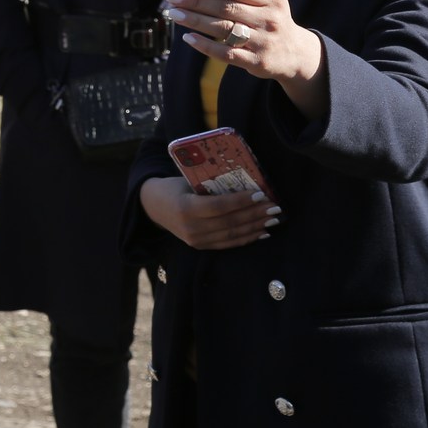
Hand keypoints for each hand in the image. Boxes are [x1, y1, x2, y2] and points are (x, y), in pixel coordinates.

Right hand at [139, 176, 280, 250]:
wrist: (153, 206)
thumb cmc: (173, 187)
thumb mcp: (187, 182)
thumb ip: (210, 185)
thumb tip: (244, 181)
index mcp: (185, 208)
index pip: (219, 207)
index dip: (241, 201)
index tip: (260, 194)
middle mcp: (190, 228)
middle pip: (229, 222)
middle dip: (255, 214)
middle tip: (274, 206)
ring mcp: (196, 240)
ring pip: (232, 235)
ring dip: (255, 227)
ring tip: (272, 219)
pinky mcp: (201, 246)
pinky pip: (228, 244)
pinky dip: (247, 238)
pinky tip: (262, 232)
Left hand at [164, 0, 325, 116]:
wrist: (296, 54)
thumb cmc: (273, 17)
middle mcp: (269, 19)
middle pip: (226, 8)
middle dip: (196, 2)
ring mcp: (263, 42)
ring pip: (224, 29)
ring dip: (195, 21)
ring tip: (173, 14)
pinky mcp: (256, 62)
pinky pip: (227, 53)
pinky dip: (206, 46)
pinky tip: (188, 38)